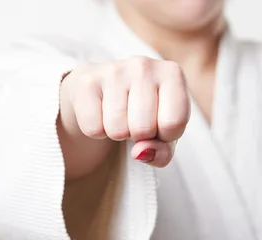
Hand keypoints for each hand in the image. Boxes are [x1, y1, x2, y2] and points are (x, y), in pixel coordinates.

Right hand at [59, 56, 190, 179]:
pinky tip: (103, 113)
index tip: (161, 125)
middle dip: (140, 136)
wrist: (106, 89)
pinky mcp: (87, 81)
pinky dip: (97, 131)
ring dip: (119, 134)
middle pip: (144, 128)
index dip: (166, 136)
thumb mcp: (165, 135)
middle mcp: (144, 66)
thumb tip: (140, 152)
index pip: (174, 123)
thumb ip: (163, 152)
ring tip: (121, 116)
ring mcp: (114, 70)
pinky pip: (93, 129)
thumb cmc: (148, 114)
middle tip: (137, 121)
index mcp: (172, 74)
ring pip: (117, 131)